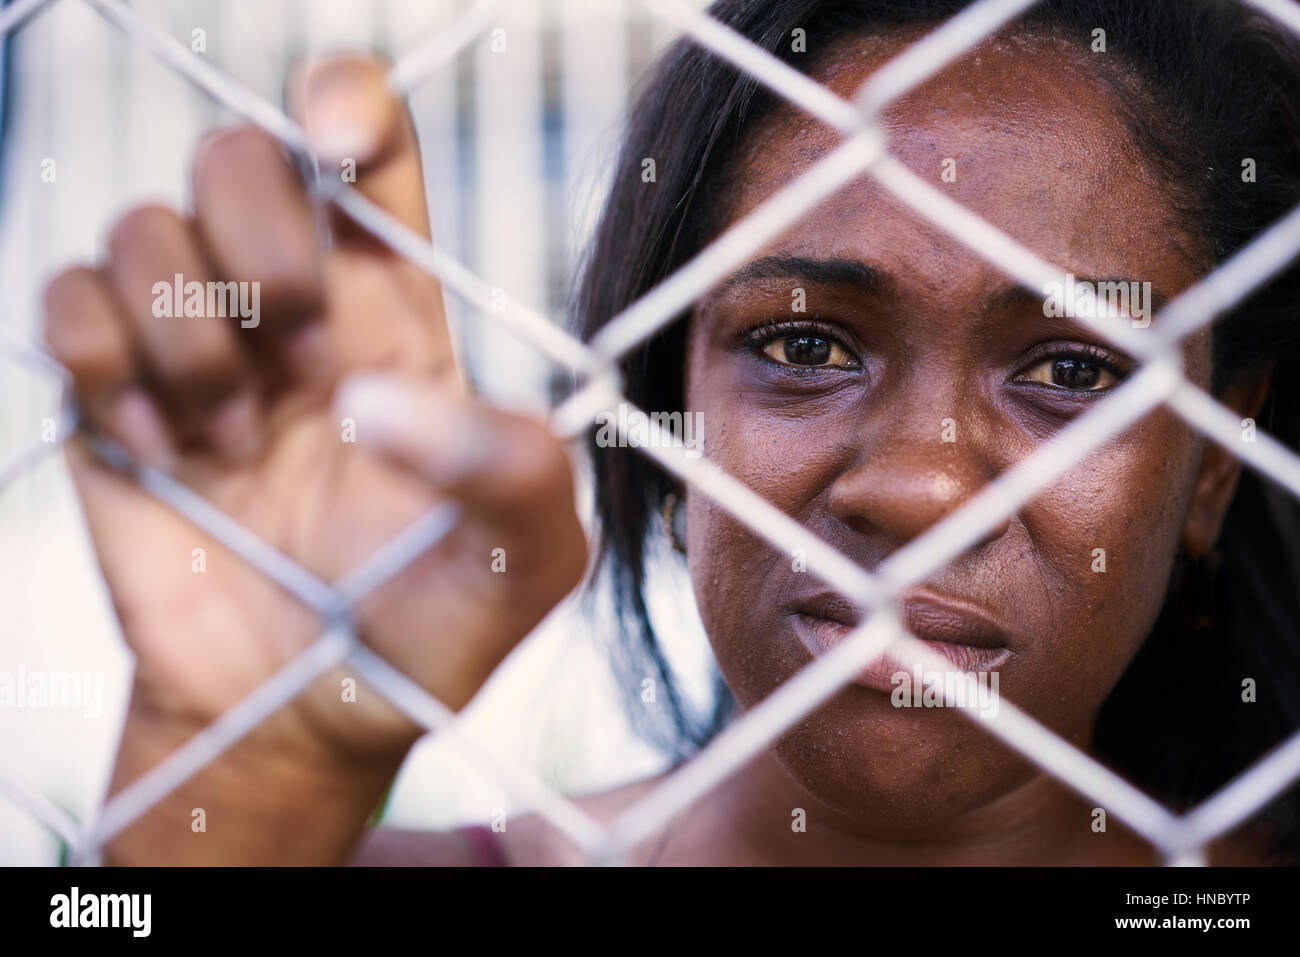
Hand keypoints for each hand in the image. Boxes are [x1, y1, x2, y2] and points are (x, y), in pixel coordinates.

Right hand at [42, 53, 586, 862]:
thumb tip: (372, 397)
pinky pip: (66, 301)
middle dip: (263, 245)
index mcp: (398, 311)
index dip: (343, 103)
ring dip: (191, 341)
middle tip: (302, 361)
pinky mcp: (109, 395)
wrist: (309, 715)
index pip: (365, 149)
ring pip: (145, 225)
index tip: (337, 145)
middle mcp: (293, 306)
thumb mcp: (527, 556)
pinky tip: (170, 458)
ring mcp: (194, 345)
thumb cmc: (431, 626)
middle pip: (240, 155)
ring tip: (237, 445)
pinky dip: (110, 372)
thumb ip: (514, 463)